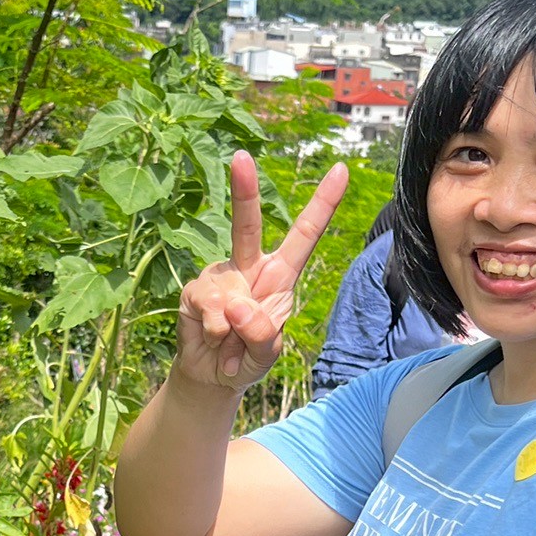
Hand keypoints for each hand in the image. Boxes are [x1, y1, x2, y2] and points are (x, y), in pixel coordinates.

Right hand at [174, 151, 347, 393]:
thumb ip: (261, 333)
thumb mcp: (267, 352)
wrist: (214, 378)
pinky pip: (210, 309)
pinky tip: (217, 343)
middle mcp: (249, 267)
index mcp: (279, 275)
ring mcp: (220, 276)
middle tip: (240, 157)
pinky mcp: (195, 291)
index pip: (304, 234)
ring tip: (233, 345)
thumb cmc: (249, 357)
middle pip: (247, 225)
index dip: (322, 203)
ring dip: (234, 331)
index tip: (340, 169)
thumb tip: (236, 304)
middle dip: (244, 191)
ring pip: (229, 291)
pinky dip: (217, 334)